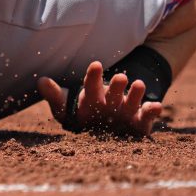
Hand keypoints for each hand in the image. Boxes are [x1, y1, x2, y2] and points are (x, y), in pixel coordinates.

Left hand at [37, 61, 162, 136]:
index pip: (91, 83)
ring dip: (135, 93)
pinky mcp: (140, 123)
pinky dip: (152, 111)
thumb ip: (55, 96)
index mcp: (92, 95)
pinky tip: (156, 106)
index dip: (92, 75)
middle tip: (120, 77)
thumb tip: (40, 81)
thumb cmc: (84, 115)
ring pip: (131, 100)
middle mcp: (110, 100)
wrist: (107, 131)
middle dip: (115, 85)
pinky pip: (147, 116)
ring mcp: (126, 110)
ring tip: (138, 84)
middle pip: (113, 91)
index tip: (95, 64)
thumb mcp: (66, 108)